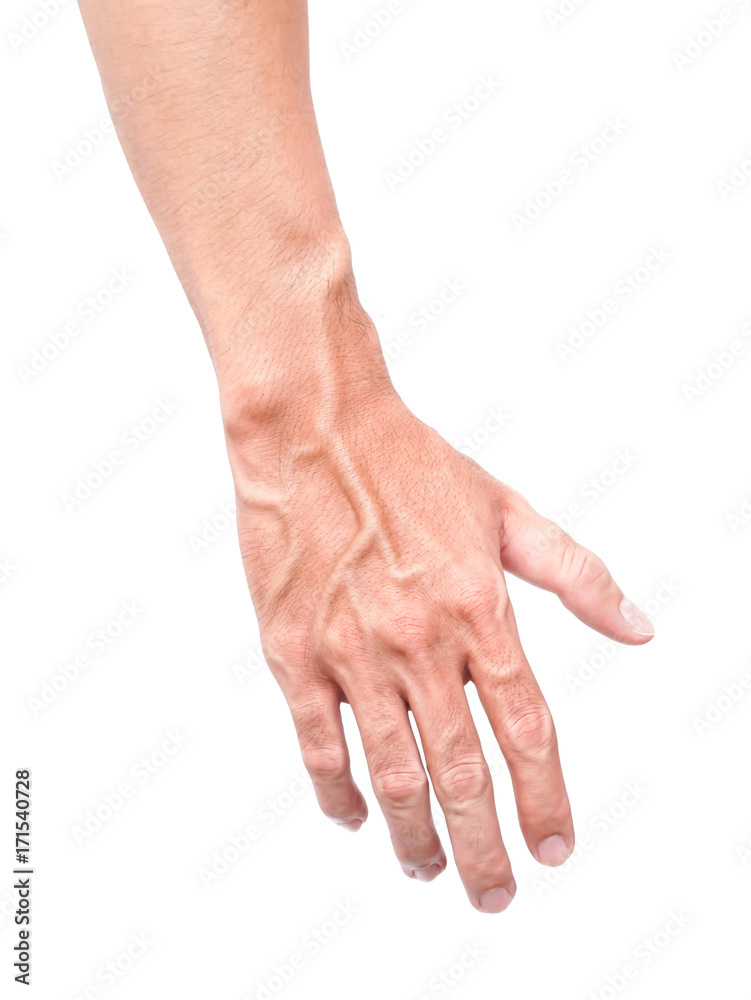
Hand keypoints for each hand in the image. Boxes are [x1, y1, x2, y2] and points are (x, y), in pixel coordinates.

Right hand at [220, 271, 654, 913]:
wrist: (313, 429)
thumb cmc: (410, 463)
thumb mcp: (507, 511)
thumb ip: (577, 575)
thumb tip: (638, 628)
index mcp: (478, 609)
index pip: (526, 730)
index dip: (544, 799)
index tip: (554, 848)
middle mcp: (419, 642)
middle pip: (460, 773)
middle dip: (483, 847)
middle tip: (495, 895)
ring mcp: (351, 651)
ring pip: (391, 772)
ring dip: (415, 835)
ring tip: (430, 868)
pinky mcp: (293, 652)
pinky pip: (318, 744)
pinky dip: (338, 792)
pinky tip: (355, 817)